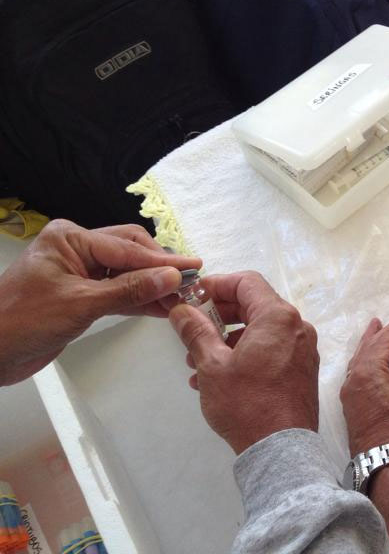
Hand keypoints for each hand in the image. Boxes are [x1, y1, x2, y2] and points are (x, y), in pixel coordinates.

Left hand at [0, 220, 199, 384]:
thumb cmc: (23, 321)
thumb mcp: (82, 304)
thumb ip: (130, 290)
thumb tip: (173, 278)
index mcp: (71, 239)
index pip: (128, 247)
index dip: (163, 261)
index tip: (195, 268)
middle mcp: (77, 249)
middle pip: (131, 252)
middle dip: (160, 269)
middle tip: (191, 283)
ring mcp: (79, 272)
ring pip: (127, 273)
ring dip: (152, 286)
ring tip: (182, 298)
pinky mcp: (81, 295)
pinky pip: (118, 292)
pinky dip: (138, 299)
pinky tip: (162, 308)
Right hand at [170, 271, 318, 454]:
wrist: (281, 449)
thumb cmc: (246, 403)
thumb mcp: (212, 365)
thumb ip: (196, 331)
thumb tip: (181, 310)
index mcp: (279, 317)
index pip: (247, 282)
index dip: (217, 285)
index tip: (193, 298)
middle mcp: (297, 327)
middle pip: (254, 305)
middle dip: (219, 316)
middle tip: (190, 330)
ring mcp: (303, 349)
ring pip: (260, 331)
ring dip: (227, 339)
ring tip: (196, 362)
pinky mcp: (302, 369)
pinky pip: (271, 349)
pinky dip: (245, 354)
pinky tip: (217, 377)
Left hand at [341, 312, 388, 456]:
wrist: (383, 462)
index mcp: (369, 370)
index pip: (386, 340)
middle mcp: (354, 377)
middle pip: (368, 346)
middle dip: (382, 332)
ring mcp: (349, 391)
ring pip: (359, 359)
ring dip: (370, 344)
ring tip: (375, 332)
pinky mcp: (350, 404)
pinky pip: (356, 372)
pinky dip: (365, 361)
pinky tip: (371, 364)